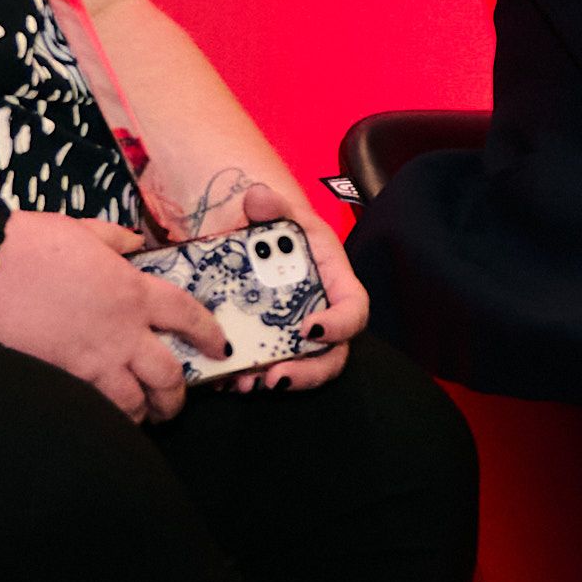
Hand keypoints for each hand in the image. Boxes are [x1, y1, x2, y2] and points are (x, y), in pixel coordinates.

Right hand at [0, 207, 226, 422]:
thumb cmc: (29, 242)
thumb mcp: (84, 231)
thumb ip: (115, 241)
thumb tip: (134, 243)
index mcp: (133, 291)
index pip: (188, 317)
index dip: (209, 336)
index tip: (219, 348)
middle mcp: (122, 331)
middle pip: (168, 377)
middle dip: (177, 397)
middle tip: (173, 405)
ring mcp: (91, 359)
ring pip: (133, 403)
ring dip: (142, 414)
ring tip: (140, 418)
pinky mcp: (60, 377)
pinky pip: (94, 408)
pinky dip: (104, 416)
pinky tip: (102, 417)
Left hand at [142, 168, 366, 392]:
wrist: (247, 239)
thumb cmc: (274, 227)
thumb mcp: (274, 212)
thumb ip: (271, 206)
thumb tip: (258, 197)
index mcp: (334, 281)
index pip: (354, 309)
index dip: (339, 325)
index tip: (309, 331)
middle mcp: (322, 314)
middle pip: (331, 354)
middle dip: (307, 371)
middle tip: (276, 378)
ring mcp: (297, 335)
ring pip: (300, 368)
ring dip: (276, 380)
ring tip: (246, 383)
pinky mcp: (271, 346)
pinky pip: (268, 369)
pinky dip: (248, 377)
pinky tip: (226, 379)